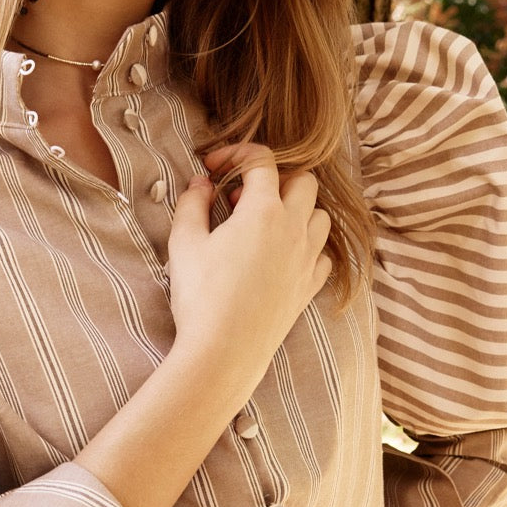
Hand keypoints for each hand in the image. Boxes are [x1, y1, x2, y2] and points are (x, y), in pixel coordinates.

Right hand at [167, 143, 331, 402]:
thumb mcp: (184, 243)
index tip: (213, 167)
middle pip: (304, 181)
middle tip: (241, 195)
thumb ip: (192, 203)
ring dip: (297, 209)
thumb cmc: (201, 296)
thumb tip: (201, 184)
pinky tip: (281, 256)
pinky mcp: (310, 287)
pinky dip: (307, 246)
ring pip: (320, 215)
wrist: (224, 352)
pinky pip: (323, 254)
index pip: (262, 160)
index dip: (236, 153)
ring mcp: (307, 259)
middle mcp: (294, 229)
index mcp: (263, 210)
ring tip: (263, 224)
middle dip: (275, 178)